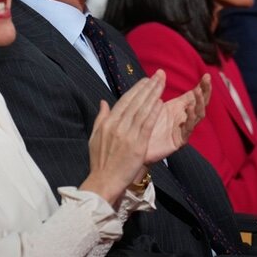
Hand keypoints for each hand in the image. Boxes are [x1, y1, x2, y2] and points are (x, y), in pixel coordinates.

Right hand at [81, 74, 163, 203]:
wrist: (103, 181)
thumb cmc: (99, 162)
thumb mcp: (95, 137)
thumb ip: (100, 118)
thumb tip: (103, 102)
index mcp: (107, 123)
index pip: (124, 101)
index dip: (137, 89)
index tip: (146, 80)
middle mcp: (117, 126)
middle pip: (135, 102)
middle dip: (148, 87)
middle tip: (158, 75)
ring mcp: (127, 135)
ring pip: (142, 110)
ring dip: (153, 95)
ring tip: (162, 83)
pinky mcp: (137, 145)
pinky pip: (147, 125)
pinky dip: (154, 112)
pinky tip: (161, 102)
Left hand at [146, 72, 210, 162]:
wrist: (136, 145)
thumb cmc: (144, 123)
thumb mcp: (152, 104)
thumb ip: (158, 89)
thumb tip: (160, 72)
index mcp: (179, 107)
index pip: (195, 95)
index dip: (202, 86)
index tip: (206, 75)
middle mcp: (184, 117)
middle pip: (201, 103)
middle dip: (205, 91)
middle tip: (207, 80)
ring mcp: (183, 129)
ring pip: (198, 115)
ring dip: (199, 103)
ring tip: (198, 92)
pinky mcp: (179, 140)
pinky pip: (188, 129)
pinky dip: (190, 119)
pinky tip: (190, 110)